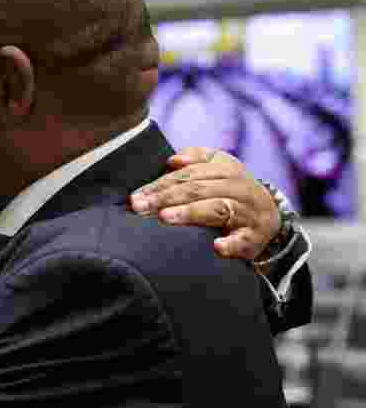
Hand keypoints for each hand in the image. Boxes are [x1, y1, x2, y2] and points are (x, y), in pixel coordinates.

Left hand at [128, 146, 279, 259]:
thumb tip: (173, 160)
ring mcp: (248, 212)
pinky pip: (242, 240)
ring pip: (217, 208)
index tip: (137, 196)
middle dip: (166, 197)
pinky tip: (216, 247)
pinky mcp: (254, 237)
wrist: (269, 217)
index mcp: (227, 169)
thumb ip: (196, 159)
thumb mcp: (219, 169)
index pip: (189, 174)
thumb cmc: (231, 192)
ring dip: (190, 213)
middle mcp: (239, 188)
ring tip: (165, 217)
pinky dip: (230, 244)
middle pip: (198, 189)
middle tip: (140, 207)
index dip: (161, 184)